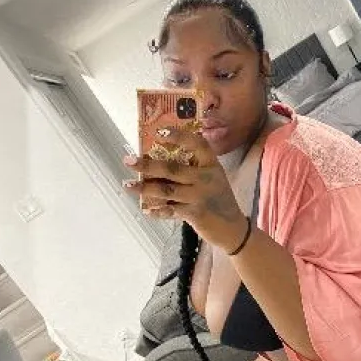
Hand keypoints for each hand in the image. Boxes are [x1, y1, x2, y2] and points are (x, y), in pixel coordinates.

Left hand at [123, 127, 247, 252]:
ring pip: (166, 190)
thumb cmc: (218, 200)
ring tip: (127, 185)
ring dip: (144, 188)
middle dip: (147, 165)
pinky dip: (156, 210)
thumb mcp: (212, 179)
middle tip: (128, 160)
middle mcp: (206, 178)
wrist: (233, 228)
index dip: (179, 136)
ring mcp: (200, 196)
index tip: (159, 132)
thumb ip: (193, 170)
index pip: (197, 144)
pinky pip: (170, 210)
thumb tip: (159, 161)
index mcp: (212, 165)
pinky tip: (146, 210)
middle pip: (172, 168)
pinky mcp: (195, 213)